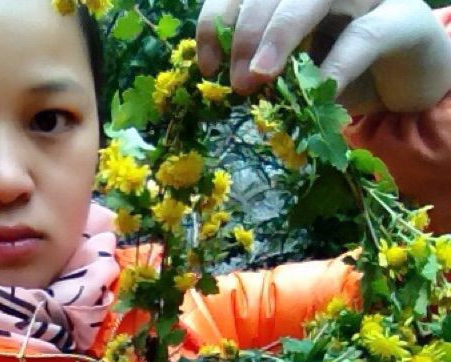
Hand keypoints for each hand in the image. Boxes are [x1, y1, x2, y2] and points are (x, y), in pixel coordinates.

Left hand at [196, 0, 450, 112]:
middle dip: (246, 32)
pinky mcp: (403, 21)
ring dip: (281, 33)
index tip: (207, 66)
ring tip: (259, 76)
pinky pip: (364, 37)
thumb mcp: (293, 69)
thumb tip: (221, 80)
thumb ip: (262, 65)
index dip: (217, 19)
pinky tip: (315, 91)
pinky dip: (336, 65)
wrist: (405, 82)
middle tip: (237, 81)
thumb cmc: (340, 73)